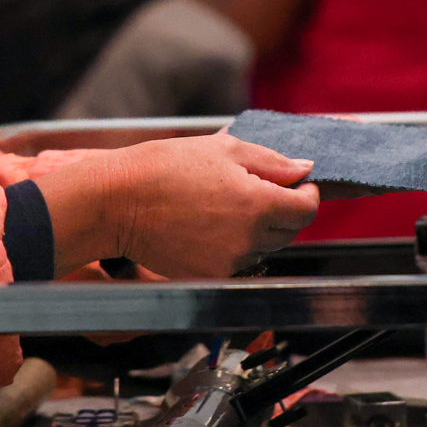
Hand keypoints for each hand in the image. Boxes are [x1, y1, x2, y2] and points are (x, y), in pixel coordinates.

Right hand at [32, 133, 319, 277]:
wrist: (118, 202)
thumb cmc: (165, 168)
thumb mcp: (223, 149)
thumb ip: (271, 161)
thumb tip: (303, 170)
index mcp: (257, 204)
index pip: (307, 210)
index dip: (308, 195)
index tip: (298, 186)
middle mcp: (248, 240)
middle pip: (288, 231)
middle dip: (282, 210)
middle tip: (256, 190)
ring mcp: (228, 263)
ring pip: (262, 248)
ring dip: (256, 229)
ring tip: (221, 206)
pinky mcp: (209, 277)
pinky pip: (235, 263)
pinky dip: (230, 247)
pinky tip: (205, 226)